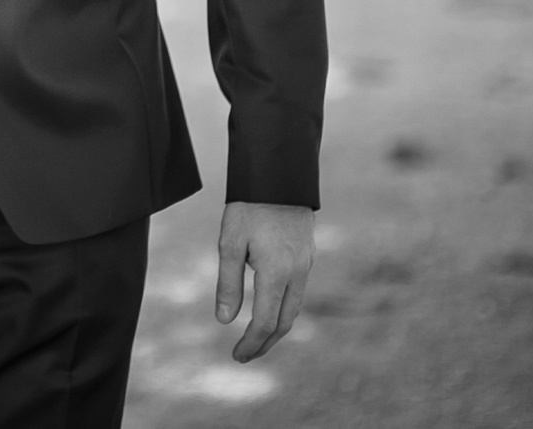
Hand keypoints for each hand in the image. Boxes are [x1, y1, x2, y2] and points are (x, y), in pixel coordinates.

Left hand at [215, 202, 314, 362]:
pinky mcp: (307, 257)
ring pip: (294, 309)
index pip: (265, 322)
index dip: (251, 344)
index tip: (237, 356)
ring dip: (276, 329)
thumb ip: (228, 284)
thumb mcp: (230, 243)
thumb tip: (225, 320)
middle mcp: (297, 274)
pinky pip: (298, 293)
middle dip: (264, 343)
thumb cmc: (248, 207)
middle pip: (284, 323)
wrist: (279, 176)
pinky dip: (284, 309)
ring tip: (256, 339)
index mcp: (276, 273)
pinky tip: (270, 309)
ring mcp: (306, 265)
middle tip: (244, 355)